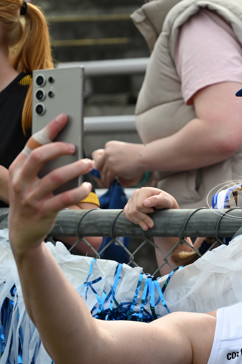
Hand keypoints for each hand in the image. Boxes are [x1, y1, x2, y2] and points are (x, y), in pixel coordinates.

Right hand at [9, 114, 93, 256]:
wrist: (23, 232)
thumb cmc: (32, 200)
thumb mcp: (29, 181)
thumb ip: (42, 166)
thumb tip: (67, 145)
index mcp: (18, 169)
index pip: (32, 144)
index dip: (49, 129)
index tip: (63, 118)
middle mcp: (21, 181)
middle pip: (39, 157)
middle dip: (60, 148)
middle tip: (76, 147)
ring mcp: (30, 197)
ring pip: (55, 177)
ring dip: (75, 169)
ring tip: (88, 164)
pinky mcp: (43, 212)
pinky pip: (64, 199)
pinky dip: (78, 191)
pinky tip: (87, 187)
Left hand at [92, 141, 143, 187]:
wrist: (146, 156)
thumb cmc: (139, 155)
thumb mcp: (123, 152)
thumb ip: (114, 157)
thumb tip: (105, 170)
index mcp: (109, 146)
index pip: (99, 156)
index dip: (102, 164)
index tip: (104, 170)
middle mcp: (107, 152)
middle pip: (97, 164)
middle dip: (101, 172)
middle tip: (104, 178)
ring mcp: (109, 160)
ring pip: (103, 173)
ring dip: (105, 180)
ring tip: (108, 183)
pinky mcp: (113, 169)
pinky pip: (107, 178)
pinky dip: (109, 183)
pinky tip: (112, 185)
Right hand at [124, 186, 178, 230]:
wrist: (164, 205)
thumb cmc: (166, 202)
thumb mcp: (165, 200)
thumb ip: (156, 200)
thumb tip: (145, 203)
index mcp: (144, 190)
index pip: (139, 205)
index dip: (146, 211)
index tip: (153, 211)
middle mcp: (137, 193)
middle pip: (134, 210)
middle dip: (143, 219)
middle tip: (151, 225)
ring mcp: (132, 199)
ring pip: (129, 213)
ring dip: (138, 221)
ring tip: (147, 227)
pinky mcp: (129, 205)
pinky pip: (127, 214)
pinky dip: (133, 220)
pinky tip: (141, 223)